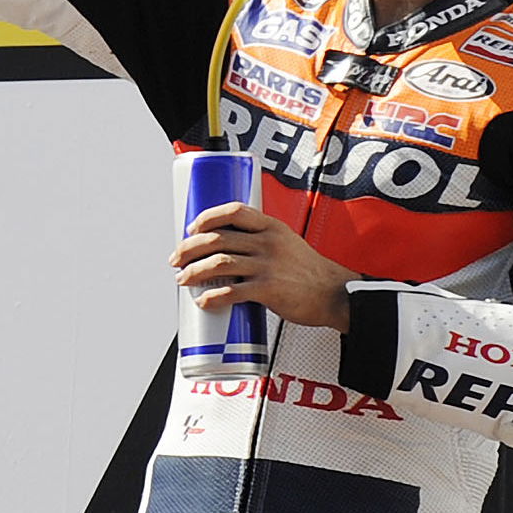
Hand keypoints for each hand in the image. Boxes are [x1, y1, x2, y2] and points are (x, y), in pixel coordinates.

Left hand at [175, 202, 355, 330]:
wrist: (336, 295)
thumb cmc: (309, 272)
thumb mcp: (287, 244)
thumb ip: (261, 242)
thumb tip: (225, 251)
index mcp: (272, 227)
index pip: (233, 210)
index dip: (207, 217)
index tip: (191, 228)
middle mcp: (268, 242)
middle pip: (218, 238)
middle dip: (189, 248)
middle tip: (176, 259)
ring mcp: (268, 266)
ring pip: (219, 263)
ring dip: (194, 272)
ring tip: (182, 279)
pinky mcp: (270, 290)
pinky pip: (233, 292)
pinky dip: (213, 297)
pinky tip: (203, 302)